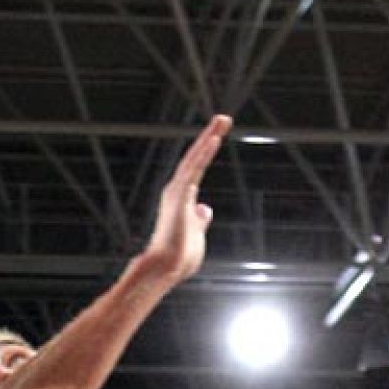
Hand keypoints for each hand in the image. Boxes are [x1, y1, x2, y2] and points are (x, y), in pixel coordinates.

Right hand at [136, 115, 229, 285]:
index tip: (217, 135)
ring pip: (195, 159)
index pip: (196, 169)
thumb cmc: (179, 258)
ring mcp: (177, 193)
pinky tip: (213, 141)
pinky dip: (203, 154)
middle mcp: (176, 191)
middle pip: (195, 158)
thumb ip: (199, 219)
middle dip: (209, 137)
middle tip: (224, 118)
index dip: (207, 151)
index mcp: (181, 199)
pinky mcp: (180, 197)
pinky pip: (194, 170)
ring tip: (222, 121)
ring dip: (208, 139)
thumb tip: (205, 208)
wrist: (164, 270)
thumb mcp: (196, 234)